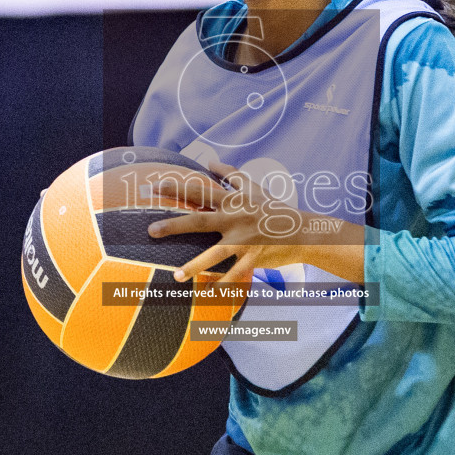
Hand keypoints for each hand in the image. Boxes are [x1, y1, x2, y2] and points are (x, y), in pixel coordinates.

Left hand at [147, 161, 363, 285]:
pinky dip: (221, 285)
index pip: (199, 191)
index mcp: (233, 201)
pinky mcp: (253, 260)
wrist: (303, 231)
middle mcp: (235, 220)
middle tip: (151, 231)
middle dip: (174, 225)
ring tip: (176, 276)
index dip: (176, 188)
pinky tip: (206, 293)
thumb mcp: (255, 187)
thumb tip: (210, 161)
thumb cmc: (274, 208)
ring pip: (214, 254)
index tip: (153, 187)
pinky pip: (234, 275)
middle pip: (199, 221)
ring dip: (194, 266)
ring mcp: (244, 241)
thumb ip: (231, 174)